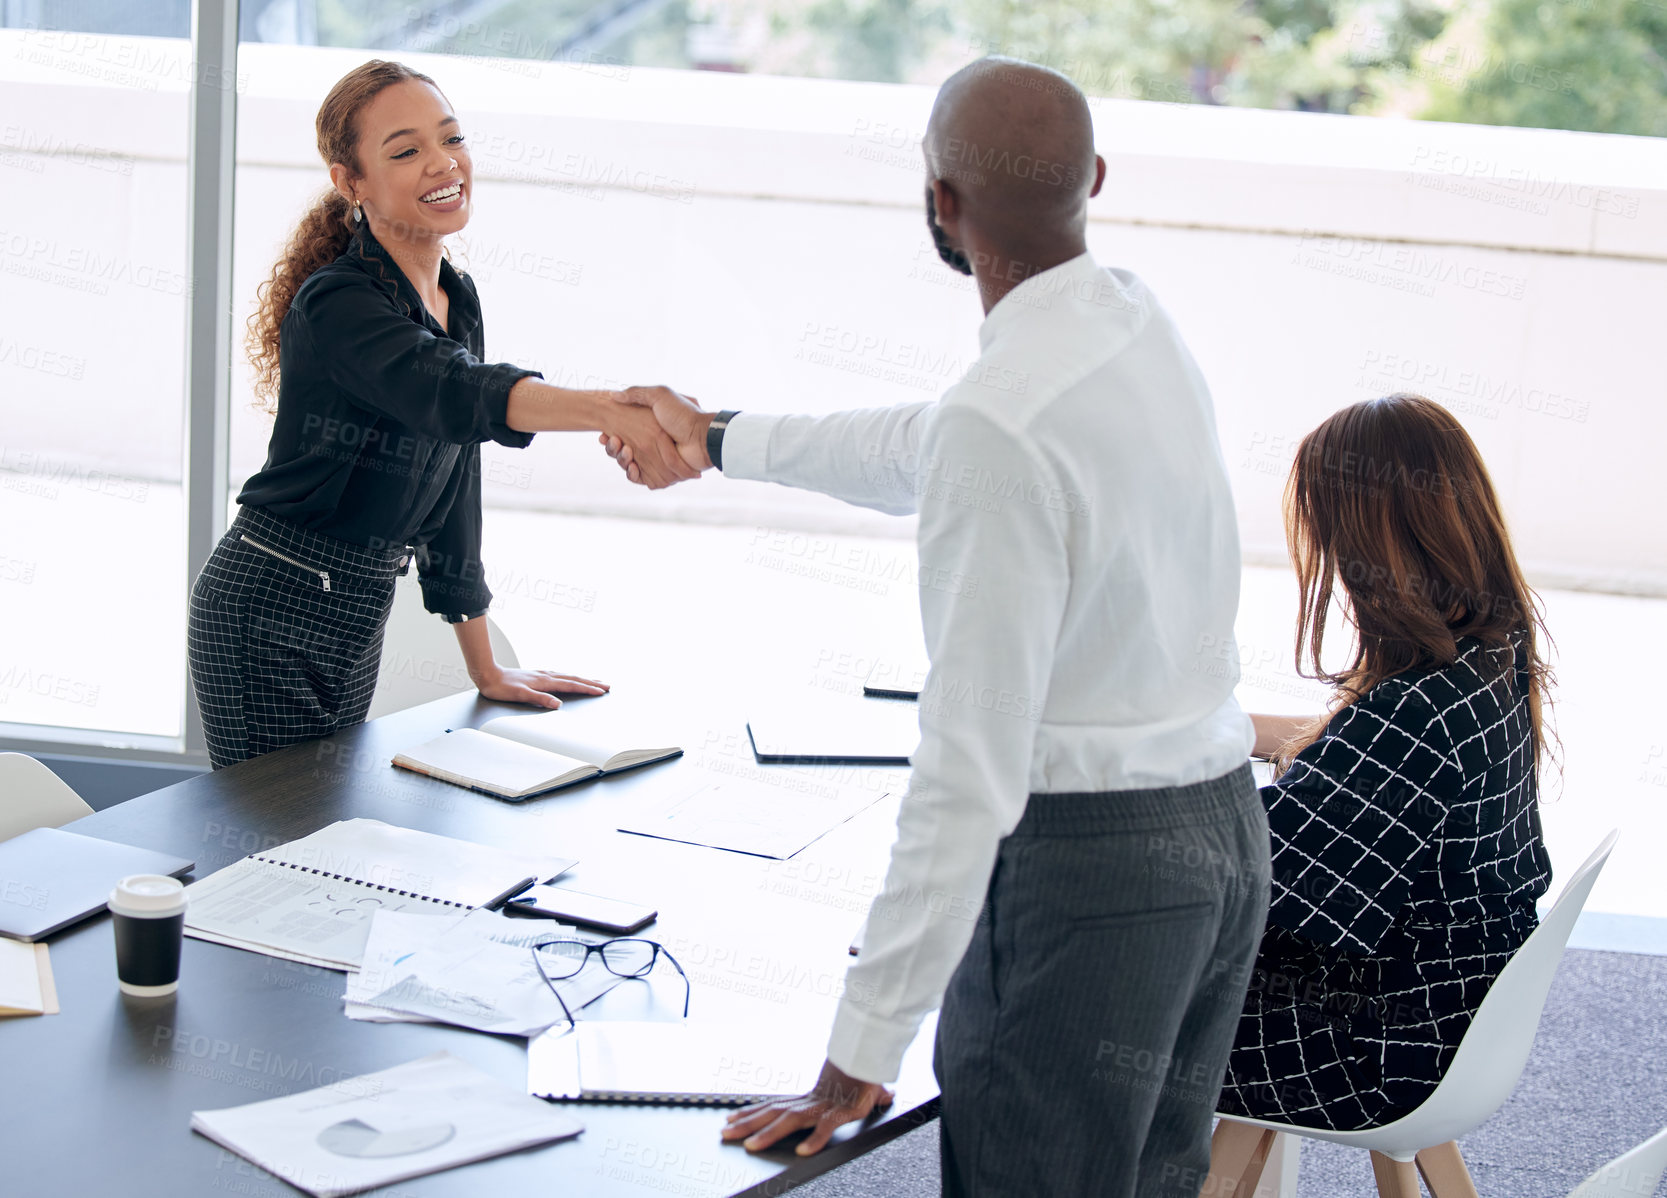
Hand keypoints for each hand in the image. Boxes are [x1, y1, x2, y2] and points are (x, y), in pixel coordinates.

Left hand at [471, 667, 608, 708]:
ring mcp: (541, 674)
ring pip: (567, 676)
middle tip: (606, 685)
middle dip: (591, 682)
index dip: (587, 688)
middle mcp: (546, 676)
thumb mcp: (520, 695)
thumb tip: (558, 704)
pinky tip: (569, 678)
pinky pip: (559, 675)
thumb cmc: (501, 687)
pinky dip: (570, 677)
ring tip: (594, 680)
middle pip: (573, 678)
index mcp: (544, 681)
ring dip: (582, 679)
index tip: (601, 691)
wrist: (487, 674)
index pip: (571, 684)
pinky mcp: (536, 675)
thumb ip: (539, 699)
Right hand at [601, 387, 703, 488]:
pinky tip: (631, 465)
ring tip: (624, 451)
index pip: (624, 433)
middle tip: (611, 441)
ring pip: (629, 464)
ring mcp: (656, 460)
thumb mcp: (660, 396)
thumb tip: (614, 395)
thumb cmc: (683, 416)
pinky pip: (641, 478)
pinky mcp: (661, 474)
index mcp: (649, 427)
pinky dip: (632, 474)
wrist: (701, 438)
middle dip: (612, 447)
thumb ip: (637, 394)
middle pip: (623, 450)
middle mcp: (652, 444)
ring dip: (620, 459)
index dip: (611, 435)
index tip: (604, 433)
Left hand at [720, 1058, 893, 1155]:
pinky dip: (814, 1139)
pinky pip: (825, 1128)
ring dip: (768, 1134)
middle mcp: (808, 1103)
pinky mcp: (841, 1113)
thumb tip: (850, 1101)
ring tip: (751, 1146)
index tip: (730, 1117)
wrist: (872, 1064)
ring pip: (789, 1122)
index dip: (750, 1112)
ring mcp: (822, 1108)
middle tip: (725, 1133)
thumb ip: (833, 1102)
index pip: (771, 1105)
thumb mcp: (838, 1094)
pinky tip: (802, 1151)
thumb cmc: (855, 1079)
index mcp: (804, 1100)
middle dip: (746, 1124)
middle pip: (771, 1114)